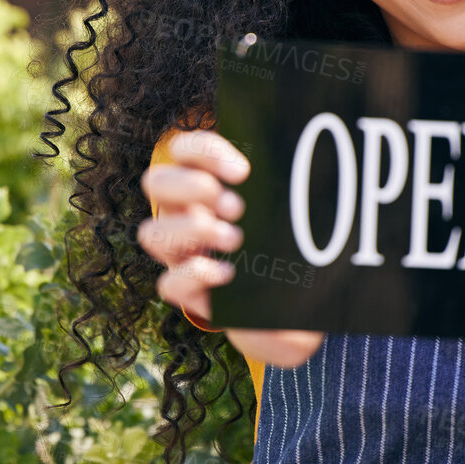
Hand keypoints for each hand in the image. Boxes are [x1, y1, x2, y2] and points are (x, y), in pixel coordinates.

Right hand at [138, 128, 323, 367]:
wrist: (297, 316)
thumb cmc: (295, 254)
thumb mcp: (298, 216)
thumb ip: (293, 185)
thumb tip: (314, 147)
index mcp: (208, 186)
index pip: (184, 150)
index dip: (205, 152)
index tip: (244, 172)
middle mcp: (187, 216)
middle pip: (155, 181)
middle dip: (191, 187)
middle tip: (237, 207)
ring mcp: (184, 257)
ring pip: (150, 233)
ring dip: (190, 230)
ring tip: (235, 239)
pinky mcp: (192, 297)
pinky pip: (169, 284)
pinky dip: (195, 275)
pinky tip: (228, 273)